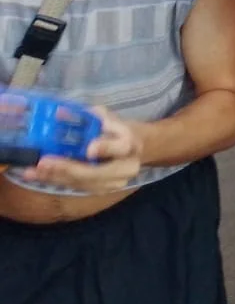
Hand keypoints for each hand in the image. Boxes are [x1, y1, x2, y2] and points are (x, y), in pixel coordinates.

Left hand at [21, 108, 144, 193]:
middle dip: (68, 168)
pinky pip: (75, 187)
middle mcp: (126, 168)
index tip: (89, 149)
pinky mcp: (99, 190)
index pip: (121, 147)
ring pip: (82, 183)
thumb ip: (90, 116)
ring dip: (55, 177)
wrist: (129, 150)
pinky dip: (55, 180)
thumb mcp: (107, 117)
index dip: (105, 148)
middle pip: (96, 172)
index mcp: (131, 144)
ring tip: (33, 170)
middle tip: (44, 162)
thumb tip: (60, 114)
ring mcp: (113, 183)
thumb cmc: (115, 130)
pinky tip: (37, 176)